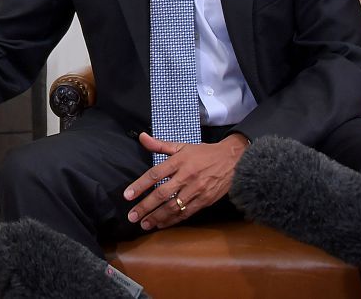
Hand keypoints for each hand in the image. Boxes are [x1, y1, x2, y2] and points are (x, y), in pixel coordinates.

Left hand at [124, 132, 248, 230]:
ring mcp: (197, 190)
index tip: (127, 196)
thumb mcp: (182, 146)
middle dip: (146, 206)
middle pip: (162, 194)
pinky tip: (161, 224)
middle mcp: (187, 176)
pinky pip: (186, 213)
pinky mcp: (205, 201)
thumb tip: (142, 137)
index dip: (139, 185)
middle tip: (132, 216)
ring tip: (144, 224)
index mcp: (179, 161)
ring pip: (174, 206)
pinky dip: (173, 220)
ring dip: (157, 217)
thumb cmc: (204, 153)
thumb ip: (160, 145)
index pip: (155, 174)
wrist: (233, 160)